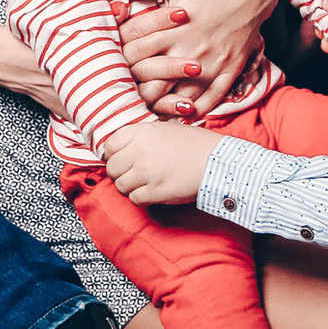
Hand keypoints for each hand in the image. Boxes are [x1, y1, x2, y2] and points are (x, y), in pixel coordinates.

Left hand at [100, 120, 223, 206]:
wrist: (218, 162)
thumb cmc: (195, 144)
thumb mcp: (166, 129)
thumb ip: (142, 136)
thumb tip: (123, 148)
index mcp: (141, 132)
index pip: (109, 146)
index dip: (113, 155)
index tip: (121, 160)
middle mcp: (139, 151)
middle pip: (112, 168)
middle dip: (120, 173)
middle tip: (133, 175)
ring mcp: (145, 172)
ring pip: (120, 185)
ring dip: (130, 188)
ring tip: (144, 184)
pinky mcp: (154, 192)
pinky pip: (134, 199)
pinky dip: (141, 198)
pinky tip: (152, 193)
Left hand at [118, 0, 277, 115]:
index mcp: (175, 27)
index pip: (137, 50)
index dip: (119, 59)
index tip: (110, 65)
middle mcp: (191, 49)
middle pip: (155, 80)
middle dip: (136, 89)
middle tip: (122, 97)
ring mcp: (212, 63)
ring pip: (182, 96)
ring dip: (163, 106)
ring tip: (146, 116)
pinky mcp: (230, 70)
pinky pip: (212, 99)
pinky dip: (196, 111)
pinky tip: (182, 118)